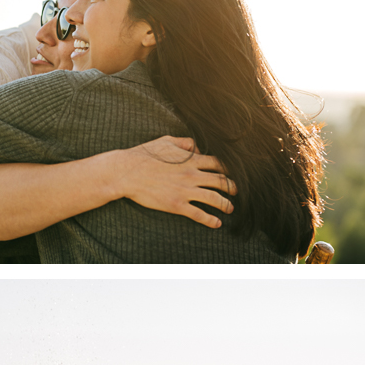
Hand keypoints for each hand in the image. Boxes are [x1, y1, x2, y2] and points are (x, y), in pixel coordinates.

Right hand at [119, 136, 236, 227]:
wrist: (127, 172)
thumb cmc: (144, 155)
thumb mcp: (167, 141)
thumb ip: (185, 143)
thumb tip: (197, 147)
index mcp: (191, 160)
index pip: (219, 163)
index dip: (229, 169)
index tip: (233, 173)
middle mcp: (192, 175)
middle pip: (221, 181)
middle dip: (233, 187)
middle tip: (237, 192)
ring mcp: (186, 191)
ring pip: (215, 199)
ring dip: (226, 204)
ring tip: (230, 208)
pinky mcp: (177, 205)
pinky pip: (199, 214)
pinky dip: (210, 220)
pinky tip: (216, 223)